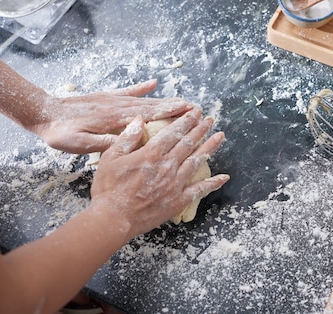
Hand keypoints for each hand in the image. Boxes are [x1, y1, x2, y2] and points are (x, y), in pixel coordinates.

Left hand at [31, 80, 193, 153]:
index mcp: (114, 120)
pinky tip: (153, 83)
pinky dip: (141, 87)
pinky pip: (128, 91)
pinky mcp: (106, 97)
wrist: (43, 113)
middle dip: (174, 106)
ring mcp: (113, 100)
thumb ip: (103, 143)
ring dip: (164, 99)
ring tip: (182, 99)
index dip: (169, 114)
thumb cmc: (60, 132)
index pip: (148, 116)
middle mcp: (118, 107)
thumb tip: (127, 143)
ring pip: (144, 100)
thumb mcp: (79, 144)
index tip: (188, 112)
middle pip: (152, 106)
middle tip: (195, 107)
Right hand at [89, 109, 228, 237]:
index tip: (195, 112)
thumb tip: (140, 119)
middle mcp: (167, 166)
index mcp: (151, 154)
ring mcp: (175, 184)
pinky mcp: (178, 200)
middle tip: (210, 119)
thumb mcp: (110, 158)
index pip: (173, 132)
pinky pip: (199, 190)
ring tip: (220, 136)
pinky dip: (213, 183)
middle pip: (188, 144)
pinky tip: (224, 177)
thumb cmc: (108, 189)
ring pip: (196, 161)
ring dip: (210, 148)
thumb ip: (127, 137)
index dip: (186, 121)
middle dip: (201, 129)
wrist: (112, 219)